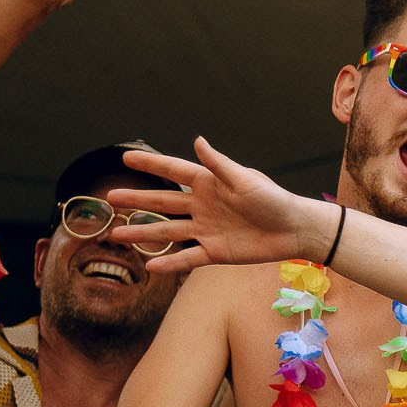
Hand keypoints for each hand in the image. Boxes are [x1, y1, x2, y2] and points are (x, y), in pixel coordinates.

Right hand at [107, 138, 330, 271]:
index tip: (126, 158)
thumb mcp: (245, 180)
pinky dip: (170, 262)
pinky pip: (187, 257)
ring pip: (168, 231)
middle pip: (163, 201)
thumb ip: (219, 165)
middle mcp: (204, 205)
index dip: (151, 164)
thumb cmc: (274, 200)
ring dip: (143, 232)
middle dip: (137, 199)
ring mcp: (207, 229)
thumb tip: (197, 141)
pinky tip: (149, 265)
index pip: (174, 170)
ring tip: (117, 234)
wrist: (295, 230)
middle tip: (110, 197)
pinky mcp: (216, 251)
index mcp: (209, 183)